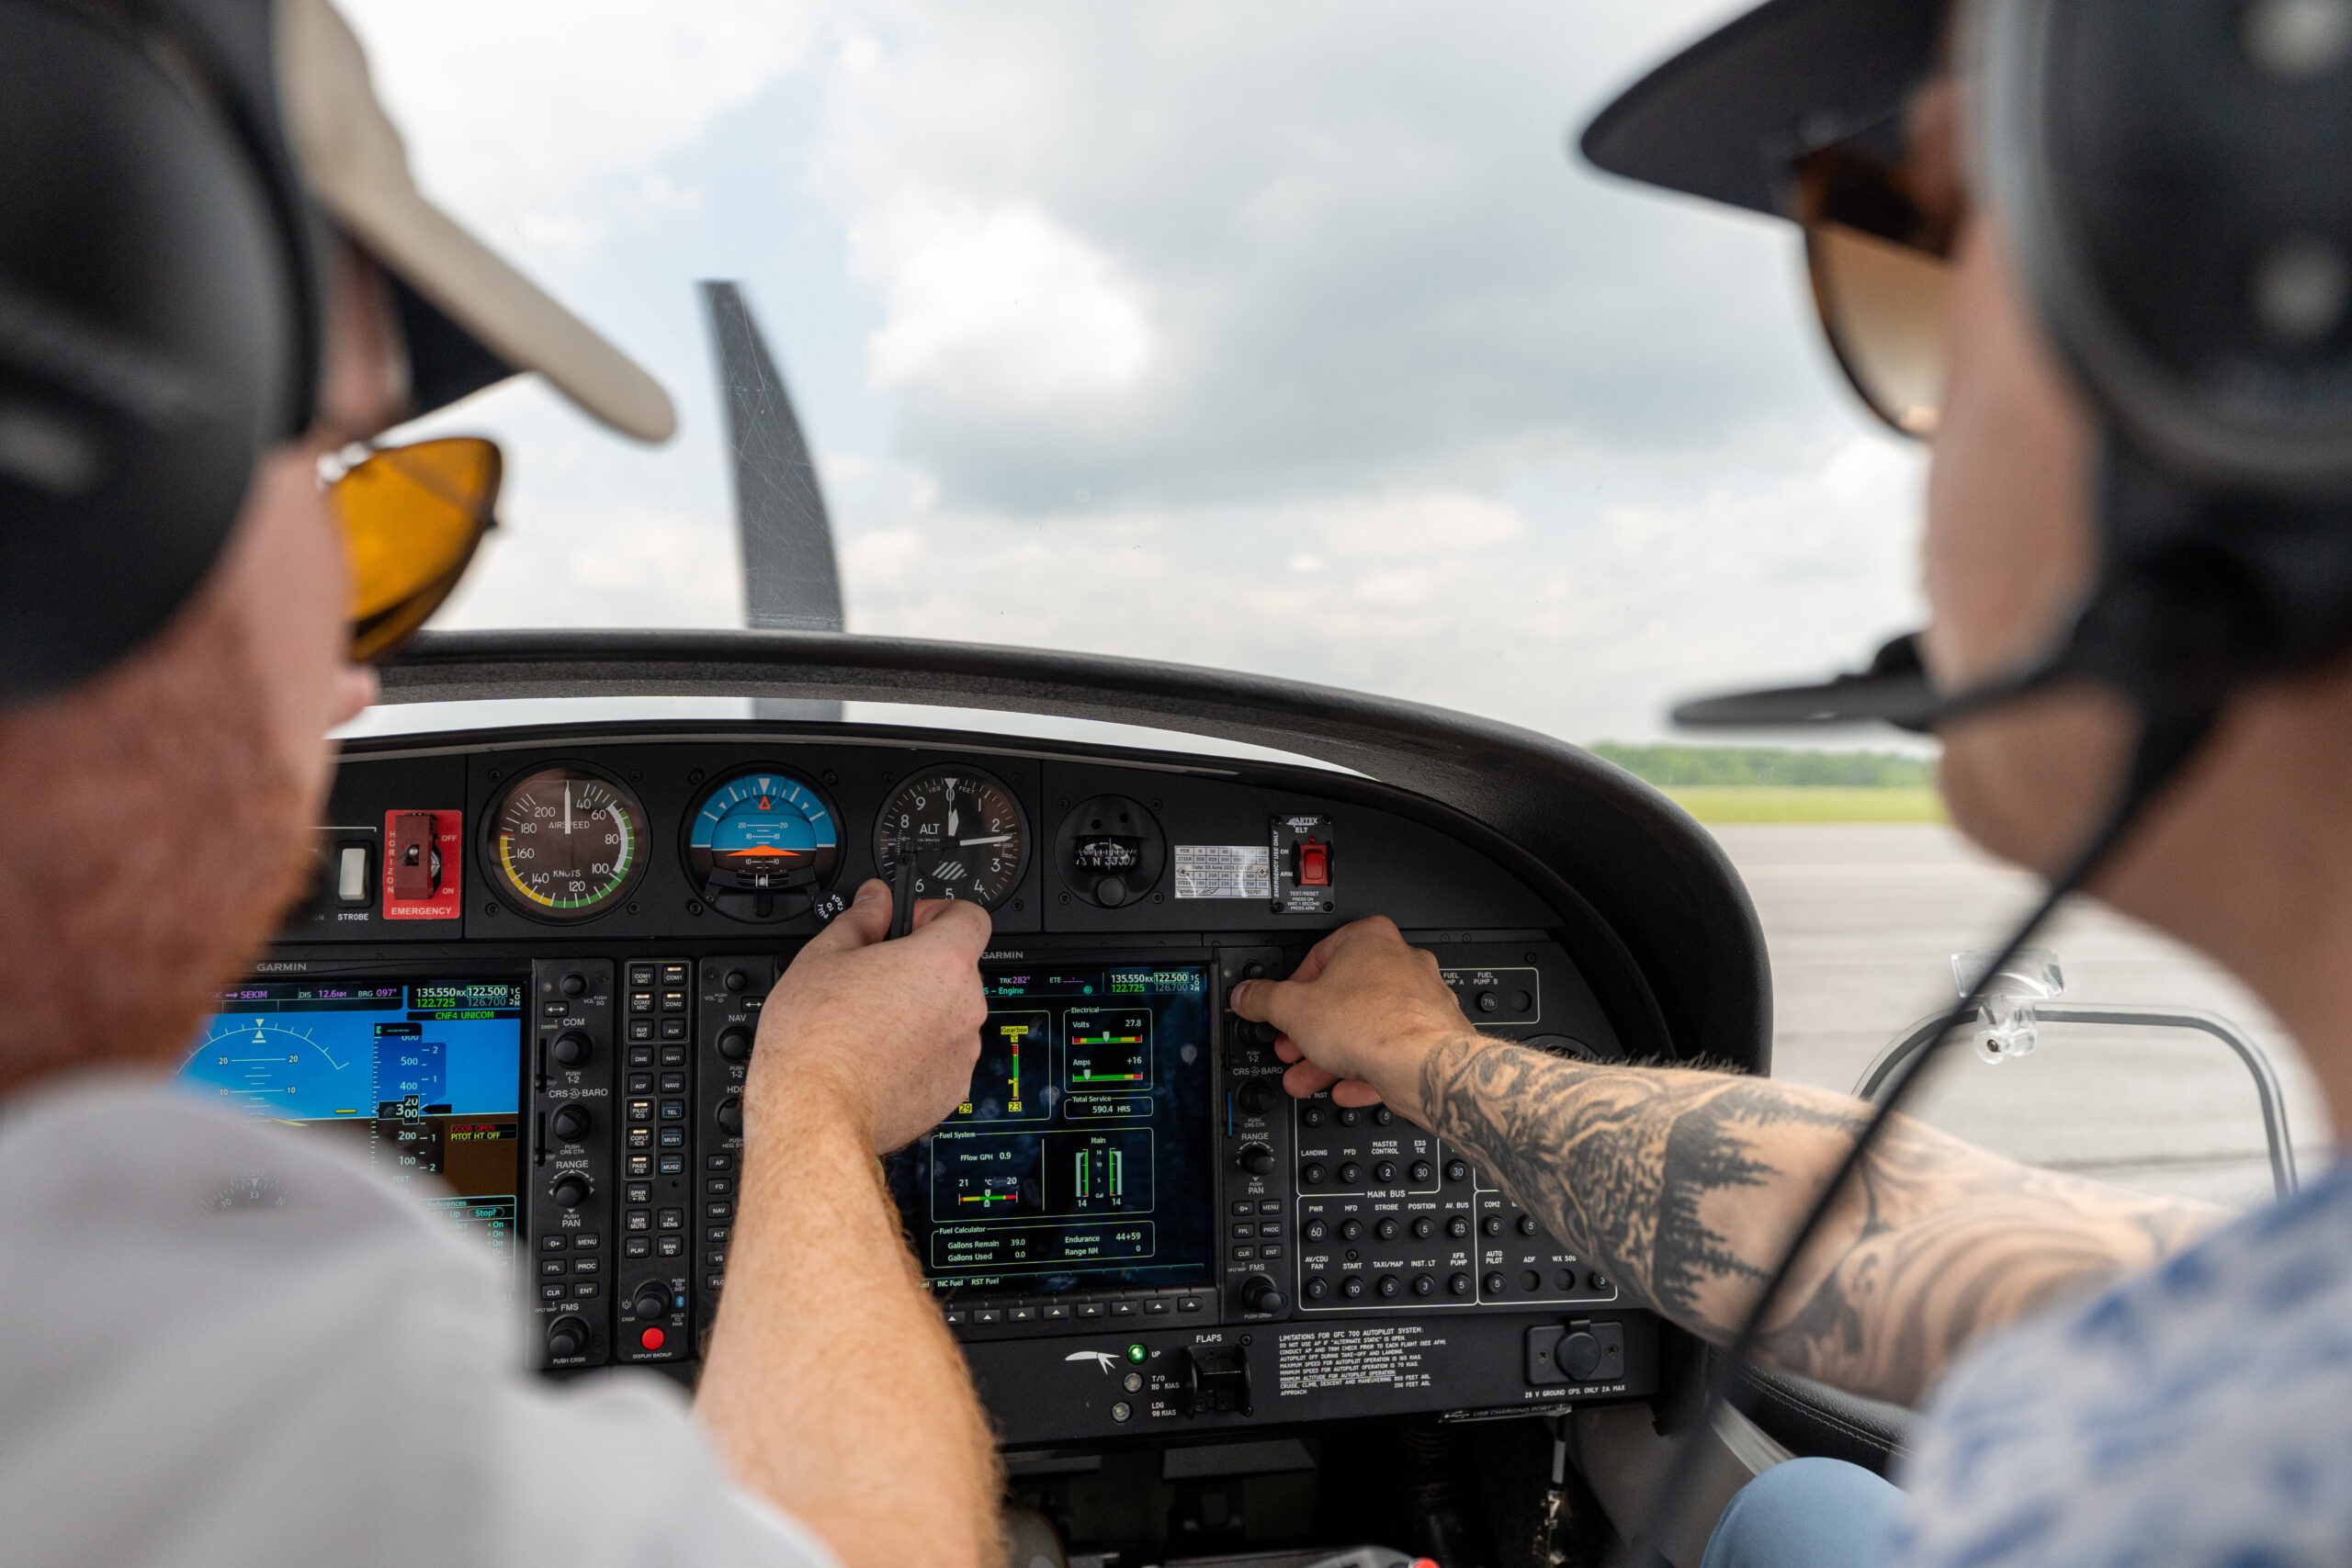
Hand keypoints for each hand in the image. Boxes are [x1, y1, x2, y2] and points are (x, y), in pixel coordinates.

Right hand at [744, 879, 991, 1154]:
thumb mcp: (824, 956)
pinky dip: (919, 1052)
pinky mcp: (952, 1089)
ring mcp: (963, 1052)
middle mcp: (965, 1006)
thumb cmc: (816, 1039)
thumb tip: (875, 900)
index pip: (969, 915)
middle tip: (875, 976)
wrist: (814, 1114)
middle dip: (921, 966)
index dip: (937, 913)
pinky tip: (877, 1057)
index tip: (909, 923)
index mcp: (943, 962)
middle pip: (958, 968)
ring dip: (921, 1011)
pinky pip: (943, 1057)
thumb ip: (861, 918)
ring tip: (868, 1023)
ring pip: (950, 1015)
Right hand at [1228, 917, 1472, 1123]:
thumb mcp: (1294, 1009)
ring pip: (1366, 1028)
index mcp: (1369, 939)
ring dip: (1331, 1054)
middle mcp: (1401, 962)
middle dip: (1310, 1030)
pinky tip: (1345, 1088)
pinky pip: (1391, 1051)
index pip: (1318, 957)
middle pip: (1342, 997)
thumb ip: (1264, 999)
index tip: (1280, 1010)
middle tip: (1292, 1047)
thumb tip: (1248, 995)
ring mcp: (1421, 1000)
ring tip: (1308, 1076)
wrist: (1425, 1066)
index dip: (1292, 990)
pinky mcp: (1433, 1036)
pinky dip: (1366, 1069)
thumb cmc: (1375, 1024)